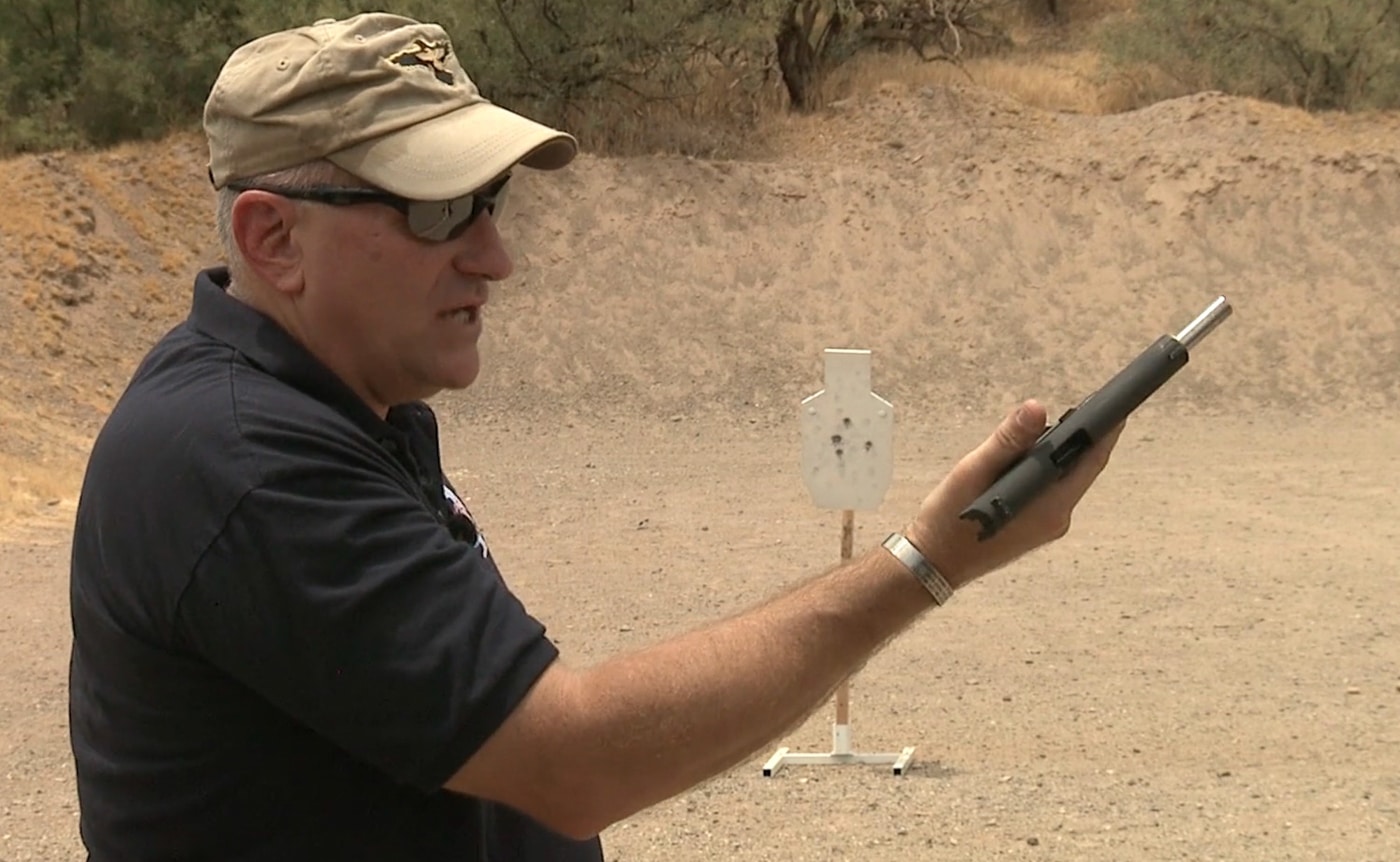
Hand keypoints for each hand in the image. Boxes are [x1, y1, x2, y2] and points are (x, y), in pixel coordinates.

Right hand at [903, 399, 1123, 590]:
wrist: (931, 563)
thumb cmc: (949, 521)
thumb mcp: (973, 472)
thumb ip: (1008, 440)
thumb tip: (1037, 407)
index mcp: (1050, 506)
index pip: (1089, 461)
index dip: (1104, 430)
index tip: (1112, 401)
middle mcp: (1057, 518)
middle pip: (1080, 469)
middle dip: (1082, 437)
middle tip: (1082, 403)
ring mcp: (1047, 525)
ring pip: (1064, 479)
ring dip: (1060, 453)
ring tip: (1052, 425)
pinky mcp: (1036, 526)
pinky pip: (1051, 489)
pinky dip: (1046, 468)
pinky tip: (1028, 456)